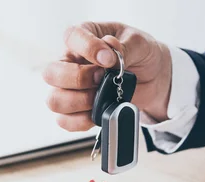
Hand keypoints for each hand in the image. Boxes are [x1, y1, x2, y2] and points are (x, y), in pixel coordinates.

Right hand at [42, 22, 171, 130]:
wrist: (153, 78)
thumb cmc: (141, 54)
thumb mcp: (140, 44)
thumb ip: (124, 46)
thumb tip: (109, 48)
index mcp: (84, 37)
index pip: (71, 37)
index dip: (87, 49)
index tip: (108, 59)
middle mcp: (70, 62)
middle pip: (51, 73)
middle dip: (78, 79)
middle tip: (102, 79)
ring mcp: (70, 88)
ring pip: (54, 100)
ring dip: (79, 102)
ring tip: (101, 97)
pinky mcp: (77, 110)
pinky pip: (65, 121)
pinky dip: (82, 121)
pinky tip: (98, 113)